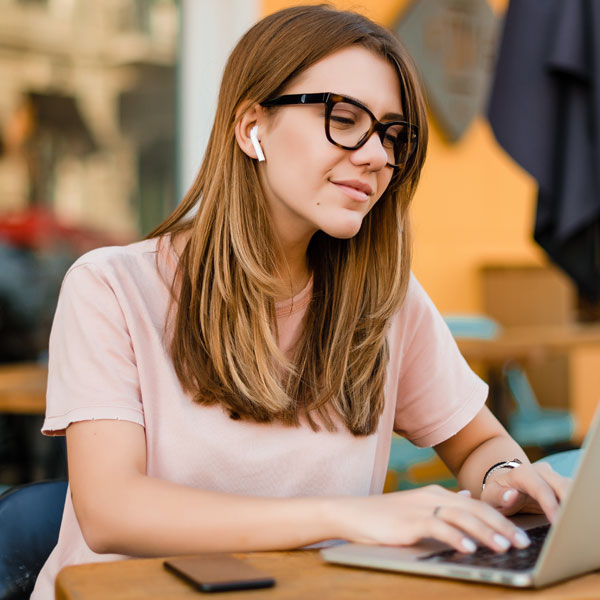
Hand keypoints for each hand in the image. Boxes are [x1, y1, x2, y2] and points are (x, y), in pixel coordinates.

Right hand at [335, 484, 531, 553]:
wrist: (354, 512)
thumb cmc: (386, 515)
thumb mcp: (417, 506)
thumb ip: (442, 503)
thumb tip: (464, 497)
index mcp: (436, 494)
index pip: (475, 506)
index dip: (500, 519)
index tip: (520, 534)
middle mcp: (433, 496)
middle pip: (474, 509)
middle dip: (501, 526)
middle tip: (523, 542)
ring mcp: (421, 507)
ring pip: (461, 517)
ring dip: (484, 532)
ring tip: (504, 547)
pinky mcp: (409, 521)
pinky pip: (437, 527)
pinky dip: (455, 537)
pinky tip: (469, 549)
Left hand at [480, 461, 570, 522]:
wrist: (503, 485)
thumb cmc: (496, 493)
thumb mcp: (489, 496)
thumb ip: (498, 496)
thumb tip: (512, 496)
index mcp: (522, 473)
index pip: (541, 489)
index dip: (551, 505)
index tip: (558, 522)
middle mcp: (541, 471)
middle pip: (562, 485)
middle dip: (570, 503)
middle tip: (573, 525)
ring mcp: (553, 477)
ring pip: (572, 487)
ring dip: (576, 503)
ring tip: (576, 523)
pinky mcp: (561, 486)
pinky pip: (574, 493)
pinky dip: (576, 505)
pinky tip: (575, 518)